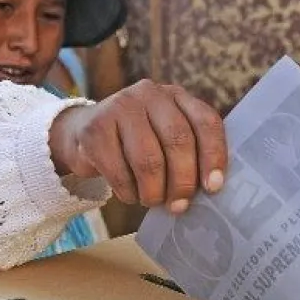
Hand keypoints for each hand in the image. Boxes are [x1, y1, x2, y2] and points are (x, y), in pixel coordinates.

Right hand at [50, 79, 226, 212]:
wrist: (85, 134)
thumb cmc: (139, 143)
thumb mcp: (166, 137)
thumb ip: (190, 153)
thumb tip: (210, 188)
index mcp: (177, 96)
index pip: (206, 121)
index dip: (213, 156)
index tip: (213, 187)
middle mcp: (150, 94)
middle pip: (178, 140)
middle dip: (182, 180)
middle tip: (179, 205)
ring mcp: (120, 107)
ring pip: (148, 159)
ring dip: (154, 191)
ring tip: (152, 201)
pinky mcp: (95, 128)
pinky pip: (119, 171)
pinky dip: (128, 192)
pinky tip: (130, 195)